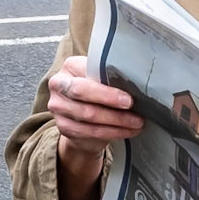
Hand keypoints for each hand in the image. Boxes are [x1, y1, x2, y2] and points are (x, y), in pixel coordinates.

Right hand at [48, 55, 143, 199]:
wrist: (81, 115)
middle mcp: (58, 85)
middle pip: (83, 96)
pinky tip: (127, 131)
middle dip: (111, 105)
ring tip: (137, 123)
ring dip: (117, 122)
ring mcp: (58, 108)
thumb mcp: (100, 77)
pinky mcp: (63, 127)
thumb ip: (110, 77)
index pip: (87, 75)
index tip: (129, 99)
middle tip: (134, 112)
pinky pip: (90, 132)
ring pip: (89, 117)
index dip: (107, 91)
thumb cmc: (96, 90)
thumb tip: (139, 82)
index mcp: (70, 66)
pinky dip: (112, 132)